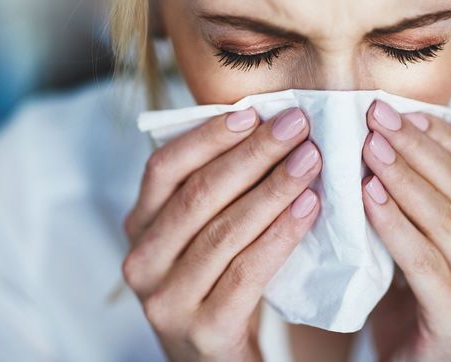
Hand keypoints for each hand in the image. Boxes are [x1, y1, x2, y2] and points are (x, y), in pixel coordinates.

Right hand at [122, 106, 321, 361]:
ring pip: (226, 230)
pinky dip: (282, 234)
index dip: (208, 136)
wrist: (215, 358)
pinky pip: (249, 271)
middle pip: (199, 194)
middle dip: (254, 154)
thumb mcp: (200, 234)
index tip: (253, 112)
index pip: (164, 168)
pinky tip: (310, 207)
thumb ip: (216, 190)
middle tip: (297, 127)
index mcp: (139, 226)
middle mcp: (142, 261)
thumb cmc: (216, 281)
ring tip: (311, 160)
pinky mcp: (204, 330)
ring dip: (274, 189)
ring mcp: (167, 299)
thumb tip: (263, 126)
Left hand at [361, 100, 450, 361]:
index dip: (444, 133)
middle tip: (375, 120)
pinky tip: (369, 199)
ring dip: (404, 179)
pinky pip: (426, 262)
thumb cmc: (406, 290)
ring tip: (368, 150)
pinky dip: (396, 226)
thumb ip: (416, 193)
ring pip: (448, 219)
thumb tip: (383, 131)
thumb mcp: (417, 233)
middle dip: (416, 148)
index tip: (399, 110)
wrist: (407, 360)